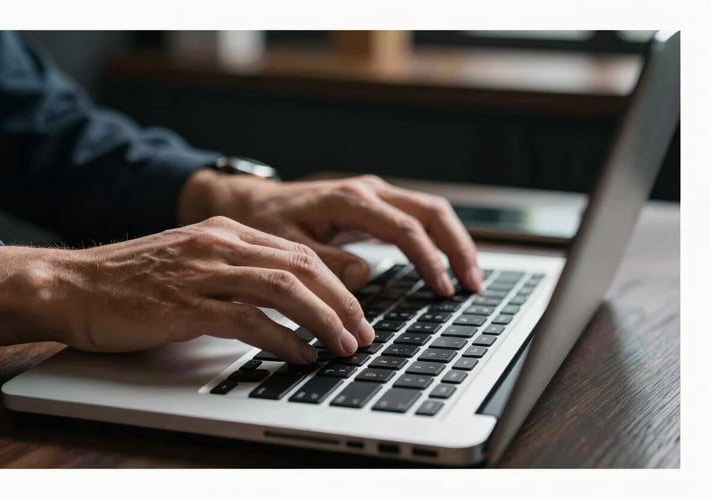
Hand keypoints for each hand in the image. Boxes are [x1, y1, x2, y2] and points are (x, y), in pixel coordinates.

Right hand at [0, 217, 373, 362]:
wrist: (73, 285)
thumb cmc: (131, 279)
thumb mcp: (193, 260)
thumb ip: (236, 269)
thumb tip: (286, 295)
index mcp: (226, 233)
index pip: (299, 252)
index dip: (337, 283)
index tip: (356, 311)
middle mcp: (219, 245)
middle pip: (302, 267)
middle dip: (342, 302)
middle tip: (363, 333)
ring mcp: (203, 273)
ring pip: (284, 289)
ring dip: (323, 320)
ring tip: (343, 346)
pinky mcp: (185, 305)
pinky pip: (248, 320)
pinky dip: (282, 340)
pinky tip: (299, 355)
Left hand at [179, 171, 481, 294]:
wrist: (254, 202)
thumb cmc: (267, 223)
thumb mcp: (287, 247)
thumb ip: (326, 261)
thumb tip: (363, 274)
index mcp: (350, 200)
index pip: (406, 228)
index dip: (429, 260)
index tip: (443, 290)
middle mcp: (368, 190)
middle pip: (432, 212)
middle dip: (457, 247)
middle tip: (472, 285)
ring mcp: (375, 194)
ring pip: (431, 211)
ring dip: (454, 242)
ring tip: (468, 277)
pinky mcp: (375, 203)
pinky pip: (417, 217)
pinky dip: (437, 239)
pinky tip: (444, 264)